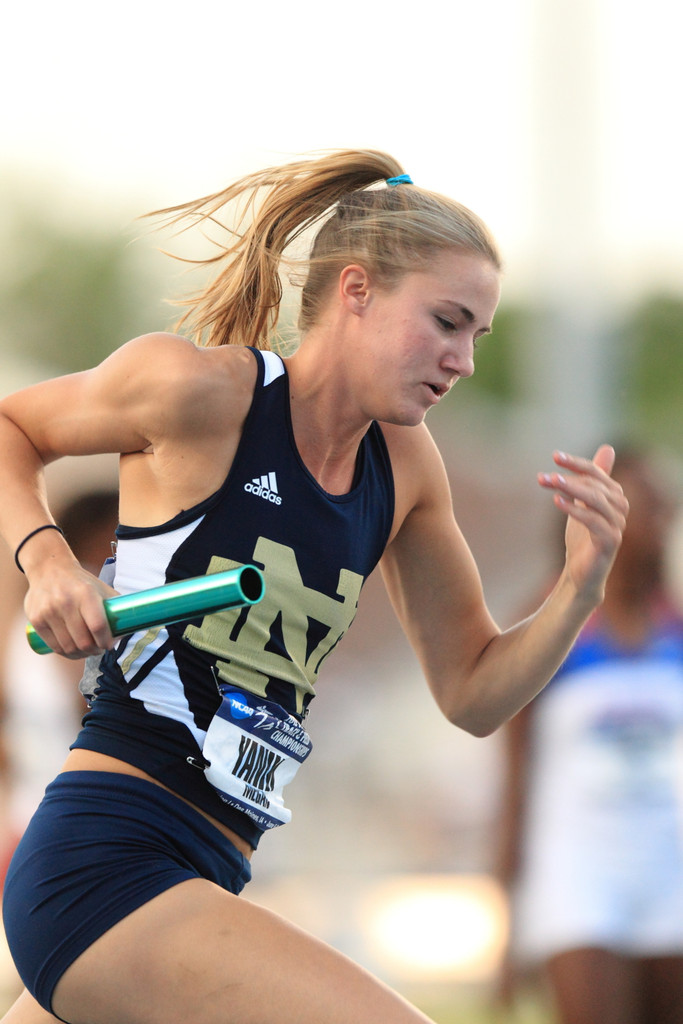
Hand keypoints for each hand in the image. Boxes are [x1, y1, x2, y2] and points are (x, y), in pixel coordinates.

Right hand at [24, 563, 117, 658]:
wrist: (49, 569)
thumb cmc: (81, 583)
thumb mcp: (101, 589)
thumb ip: (115, 609)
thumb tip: (126, 632)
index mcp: (86, 593)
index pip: (98, 626)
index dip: (106, 641)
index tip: (109, 645)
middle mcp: (66, 602)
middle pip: (84, 641)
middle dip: (95, 650)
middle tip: (98, 649)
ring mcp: (49, 611)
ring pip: (69, 647)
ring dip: (81, 655)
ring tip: (87, 651)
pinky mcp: (36, 620)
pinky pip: (54, 646)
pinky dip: (66, 653)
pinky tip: (73, 651)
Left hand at [538, 445, 628, 604]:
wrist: (580, 574)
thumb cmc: (582, 537)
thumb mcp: (583, 503)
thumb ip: (591, 479)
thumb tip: (608, 448)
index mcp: (615, 497)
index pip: (596, 473)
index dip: (576, 463)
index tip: (554, 456)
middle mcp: (620, 509)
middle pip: (595, 485)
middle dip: (568, 478)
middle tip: (544, 476)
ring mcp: (617, 526)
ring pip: (596, 500)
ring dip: (572, 489)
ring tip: (550, 482)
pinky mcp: (610, 542)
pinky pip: (593, 521)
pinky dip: (575, 509)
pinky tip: (557, 501)